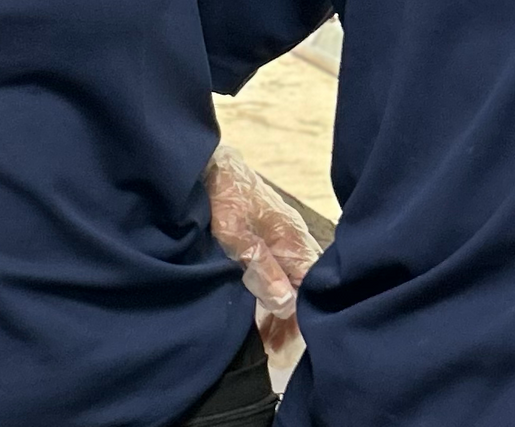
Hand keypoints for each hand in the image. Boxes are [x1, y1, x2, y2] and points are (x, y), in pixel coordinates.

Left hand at [205, 143, 321, 358]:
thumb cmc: (221, 197)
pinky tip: (258, 310)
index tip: (284, 347)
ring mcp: (281, 236)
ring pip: (290, 283)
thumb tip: (287, 304)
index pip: (310, 289)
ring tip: (264, 339)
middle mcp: (294, 239)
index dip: (300, 321)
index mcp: (293, 239)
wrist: (204, 163)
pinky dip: (271, 295)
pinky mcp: (267, 235)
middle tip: (273, 351)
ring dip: (280, 311)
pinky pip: (278, 272)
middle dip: (291, 322)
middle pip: (303, 290)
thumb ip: (262, 269)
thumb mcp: (236, 237)